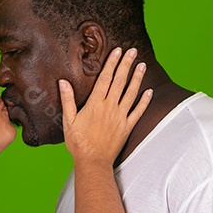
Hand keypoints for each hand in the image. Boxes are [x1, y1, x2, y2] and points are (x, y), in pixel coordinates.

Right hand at [60, 47, 151, 165]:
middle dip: (126, 64)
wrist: (93, 161)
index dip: (112, 63)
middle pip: (120, 81)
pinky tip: (149, 91)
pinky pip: (138, 111)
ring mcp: (120, 117)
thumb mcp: (69, 121)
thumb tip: (63, 82)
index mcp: (95, 104)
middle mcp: (110, 107)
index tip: (117, 51)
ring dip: (137, 78)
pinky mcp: (127, 127)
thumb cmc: (78, 142)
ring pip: (131, 93)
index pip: (105, 78)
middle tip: (132, 51)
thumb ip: (67, 100)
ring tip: (142, 65)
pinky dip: (144, 101)